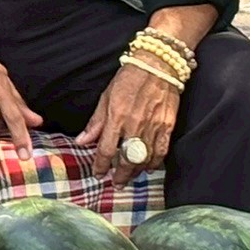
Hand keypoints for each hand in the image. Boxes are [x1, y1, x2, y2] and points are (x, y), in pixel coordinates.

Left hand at [77, 59, 182, 181]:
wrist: (158, 65)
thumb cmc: (128, 78)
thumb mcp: (106, 97)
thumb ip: (95, 122)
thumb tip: (81, 142)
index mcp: (116, 117)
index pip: (106, 149)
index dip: (101, 165)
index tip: (98, 174)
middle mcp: (135, 125)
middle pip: (127, 159)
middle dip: (120, 175)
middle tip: (116, 184)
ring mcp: (153, 127)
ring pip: (145, 159)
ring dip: (137, 172)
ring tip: (130, 178)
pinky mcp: (168, 126)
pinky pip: (162, 151)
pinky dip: (156, 163)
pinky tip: (150, 168)